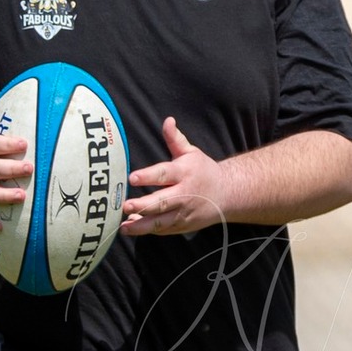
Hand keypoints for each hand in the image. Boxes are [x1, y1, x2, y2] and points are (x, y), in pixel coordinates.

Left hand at [122, 117, 226, 236]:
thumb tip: (167, 121)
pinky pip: (164, 229)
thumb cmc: (203, 171)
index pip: (164, 174)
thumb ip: (175, 139)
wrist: (227, 194)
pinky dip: (149, 230)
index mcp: (184, 173)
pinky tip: (133, 228)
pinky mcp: (182, 225)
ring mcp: (183, 212)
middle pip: (162, 202)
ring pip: (161, 221)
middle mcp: (184, 194)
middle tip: (125, 205)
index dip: (148, 176)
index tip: (132, 178)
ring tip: (124, 226)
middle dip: (143, 205)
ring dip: (142, 225)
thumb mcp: (191, 152)